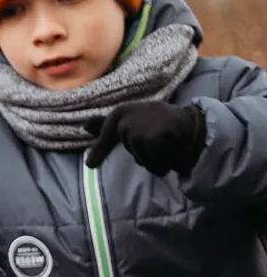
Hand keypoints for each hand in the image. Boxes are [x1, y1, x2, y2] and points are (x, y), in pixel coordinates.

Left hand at [86, 101, 205, 175]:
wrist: (192, 124)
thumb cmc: (159, 124)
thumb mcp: (132, 122)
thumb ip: (107, 125)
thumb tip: (84, 125)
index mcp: (121, 111)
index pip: (107, 133)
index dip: (100, 150)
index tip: (90, 165)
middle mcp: (127, 115)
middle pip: (127, 148)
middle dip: (142, 152)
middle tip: (157, 139)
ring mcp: (139, 125)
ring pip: (139, 157)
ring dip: (153, 157)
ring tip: (164, 143)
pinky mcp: (151, 136)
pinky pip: (151, 160)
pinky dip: (161, 160)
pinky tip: (170, 148)